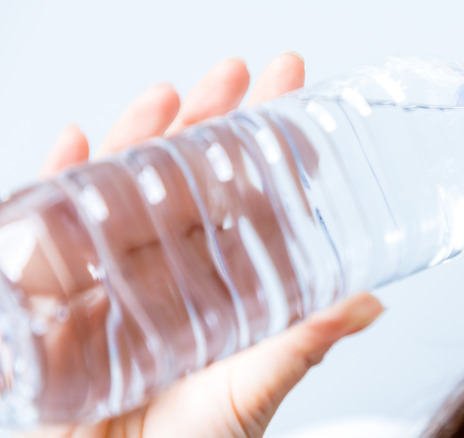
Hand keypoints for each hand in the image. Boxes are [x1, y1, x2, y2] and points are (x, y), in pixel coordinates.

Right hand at [26, 53, 383, 437]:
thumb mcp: (255, 389)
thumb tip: (373, 303)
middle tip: (237, 74)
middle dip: (214, 120)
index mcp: (227, 282)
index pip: (251, 195)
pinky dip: (60, 182)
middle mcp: (176, 270)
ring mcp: (118, 275)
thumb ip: (305, 344)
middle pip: (193, 178)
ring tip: (167, 98)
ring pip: (130, 188)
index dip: (270, 144)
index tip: (291, 92)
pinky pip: (54, 225)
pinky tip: (78, 146)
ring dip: (144, 137)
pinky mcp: (62, 292)